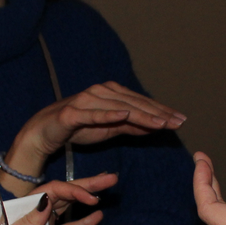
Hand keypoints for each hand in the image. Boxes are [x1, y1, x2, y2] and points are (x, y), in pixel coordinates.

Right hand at [6, 82, 185, 177]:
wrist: (44, 132)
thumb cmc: (77, 128)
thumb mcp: (109, 129)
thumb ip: (131, 127)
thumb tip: (155, 127)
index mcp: (111, 94)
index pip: (141, 103)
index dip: (161, 111)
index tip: (180, 120)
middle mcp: (100, 92)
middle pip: (134, 104)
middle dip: (158, 113)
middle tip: (177, 122)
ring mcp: (86, 101)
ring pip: (119, 108)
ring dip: (141, 115)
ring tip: (160, 123)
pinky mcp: (72, 113)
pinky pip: (92, 114)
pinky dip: (108, 114)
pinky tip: (124, 115)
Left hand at [12, 173, 117, 224]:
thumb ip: (25, 223)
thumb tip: (47, 201)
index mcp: (22, 208)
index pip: (51, 192)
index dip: (73, 191)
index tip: (90, 198)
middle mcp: (33, 213)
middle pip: (63, 193)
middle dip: (87, 185)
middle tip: (110, 178)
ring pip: (68, 208)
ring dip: (88, 197)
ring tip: (108, 186)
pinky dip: (83, 224)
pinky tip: (98, 217)